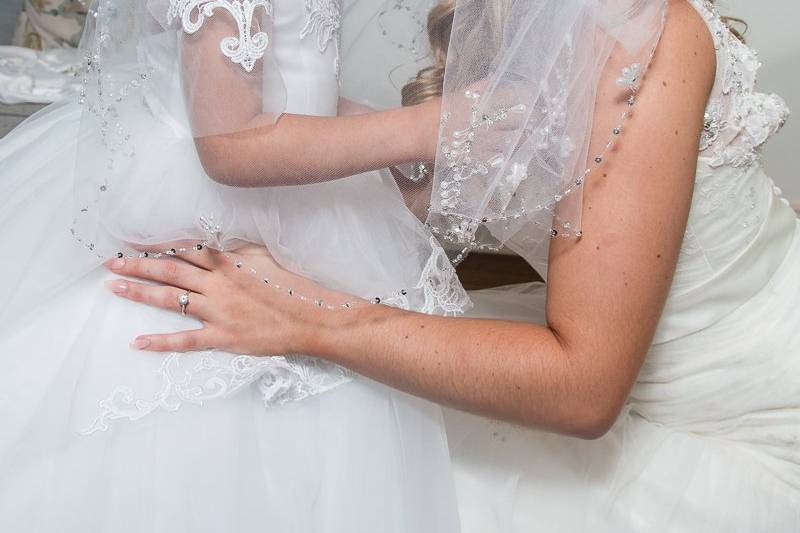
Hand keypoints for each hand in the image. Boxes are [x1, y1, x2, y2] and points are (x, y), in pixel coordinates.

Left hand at [103, 244, 353, 355]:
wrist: (310, 318)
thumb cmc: (291, 287)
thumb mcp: (265, 257)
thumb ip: (237, 249)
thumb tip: (215, 240)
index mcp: (229, 262)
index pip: (185, 250)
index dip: (157, 245)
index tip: (133, 243)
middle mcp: (218, 284)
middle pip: (170, 271)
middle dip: (138, 266)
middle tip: (111, 263)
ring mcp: (218, 311)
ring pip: (172, 300)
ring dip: (141, 293)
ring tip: (115, 289)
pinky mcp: (223, 337)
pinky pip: (186, 340)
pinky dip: (161, 342)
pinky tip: (138, 342)